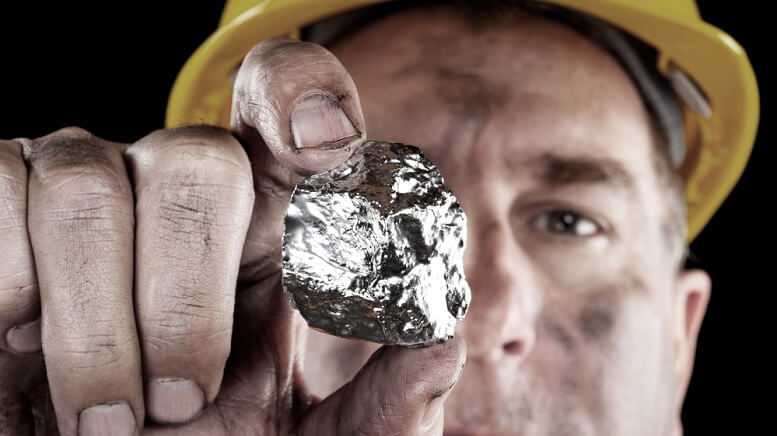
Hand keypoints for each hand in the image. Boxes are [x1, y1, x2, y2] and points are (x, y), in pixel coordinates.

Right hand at [0, 38, 465, 435]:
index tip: (329, 148)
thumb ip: (388, 400)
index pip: (285, 107)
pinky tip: (22, 342)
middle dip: (189, 288)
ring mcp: (81, 198)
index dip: (305, 99)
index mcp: (263, 227)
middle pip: (197, 157)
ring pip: (86, 181)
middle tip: (184, 398)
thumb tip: (443, 332)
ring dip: (100, 321)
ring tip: (107, 416)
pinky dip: (10, 279)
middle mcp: (176, 196)